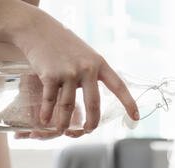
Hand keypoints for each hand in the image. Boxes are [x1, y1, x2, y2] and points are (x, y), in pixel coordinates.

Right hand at [11, 3, 139, 134]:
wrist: (38, 29)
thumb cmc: (65, 44)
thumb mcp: (87, 55)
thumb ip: (93, 74)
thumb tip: (94, 98)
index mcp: (100, 64)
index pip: (119, 87)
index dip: (129, 103)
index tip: (136, 117)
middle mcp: (87, 69)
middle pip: (93, 104)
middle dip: (92, 122)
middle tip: (89, 130)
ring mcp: (69, 72)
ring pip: (68, 105)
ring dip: (64, 122)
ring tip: (63, 131)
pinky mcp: (50, 75)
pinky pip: (50, 100)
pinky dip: (47, 113)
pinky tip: (45, 121)